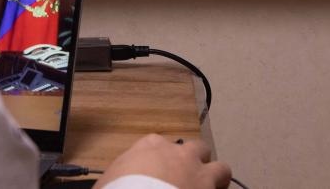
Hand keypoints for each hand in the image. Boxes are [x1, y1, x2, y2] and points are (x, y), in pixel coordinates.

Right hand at [94, 134, 231, 188]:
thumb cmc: (117, 188)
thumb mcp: (108, 179)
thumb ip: (123, 172)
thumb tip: (121, 181)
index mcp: (151, 146)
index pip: (159, 144)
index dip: (160, 160)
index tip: (156, 174)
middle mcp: (179, 154)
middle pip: (196, 150)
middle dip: (195, 162)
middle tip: (187, 180)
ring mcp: (200, 174)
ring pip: (221, 169)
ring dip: (216, 179)